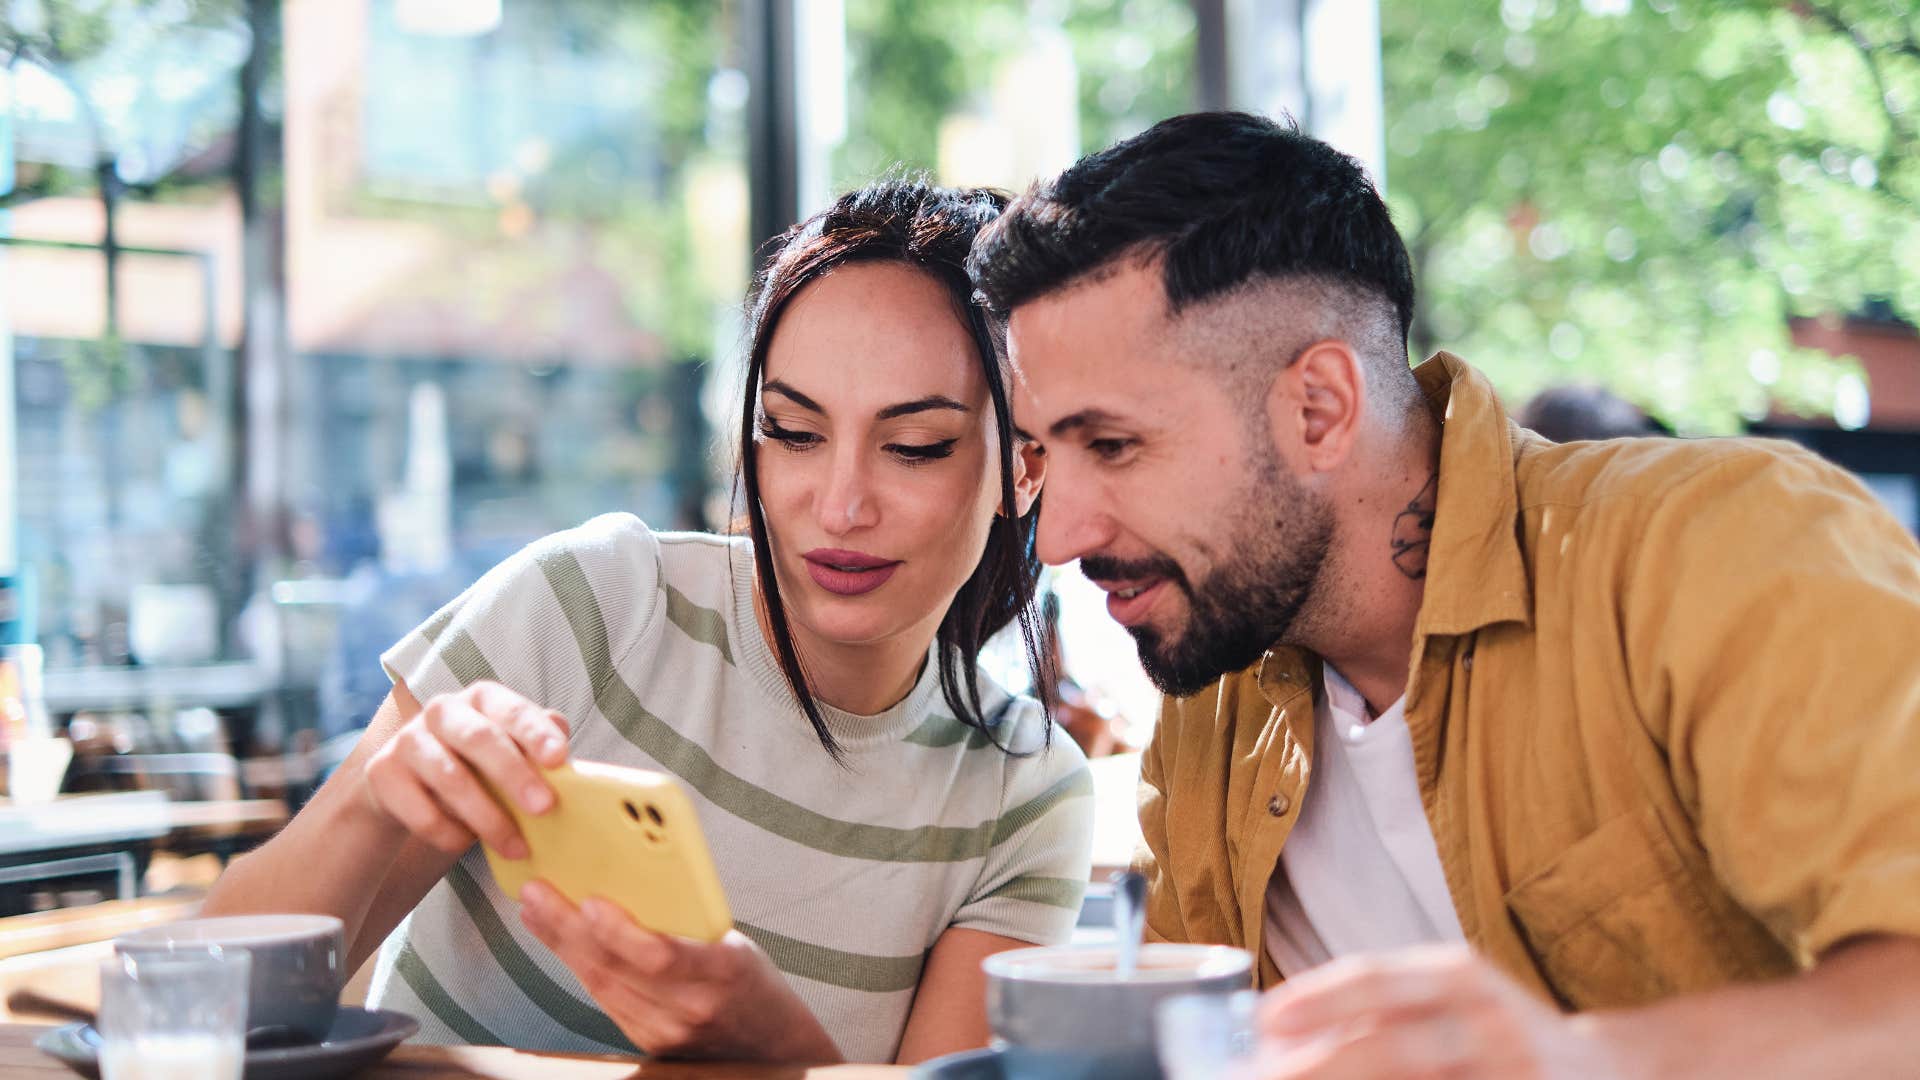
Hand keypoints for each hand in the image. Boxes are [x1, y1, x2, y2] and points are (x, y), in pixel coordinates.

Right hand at [361, 680, 570, 858]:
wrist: (406, 787)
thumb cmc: (475, 766)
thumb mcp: (509, 751)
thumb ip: (536, 746)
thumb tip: (565, 750)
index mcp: (482, 698)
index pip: (512, 709)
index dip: (535, 732)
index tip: (560, 758)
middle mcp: (443, 710)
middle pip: (479, 739)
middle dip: (514, 774)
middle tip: (544, 808)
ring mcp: (408, 740)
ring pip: (451, 779)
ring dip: (487, 818)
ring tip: (516, 847)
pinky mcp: (381, 773)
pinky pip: (421, 811)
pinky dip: (449, 834)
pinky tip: (467, 844)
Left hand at [517, 880, 840, 1061]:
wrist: (769, 1046)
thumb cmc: (751, 982)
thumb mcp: (733, 944)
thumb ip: (687, 924)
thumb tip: (631, 881)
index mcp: (723, 972)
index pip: (660, 955)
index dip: (619, 931)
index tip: (589, 900)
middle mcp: (691, 1009)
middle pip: (615, 968)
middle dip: (567, 928)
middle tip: (537, 894)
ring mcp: (665, 1032)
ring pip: (600, 984)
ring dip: (562, 945)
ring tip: (537, 910)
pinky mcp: (647, 1042)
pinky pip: (604, 998)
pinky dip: (579, 965)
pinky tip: (560, 941)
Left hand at [1248, 946, 1622, 1079]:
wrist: (1607, 1070)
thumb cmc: (1494, 1034)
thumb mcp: (1446, 999)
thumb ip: (1376, 1010)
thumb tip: (1276, 1034)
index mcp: (1459, 975)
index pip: (1377, 979)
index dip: (1317, 999)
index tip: (1264, 1019)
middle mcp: (1489, 1019)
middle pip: (1391, 1044)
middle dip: (1320, 1066)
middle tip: (1265, 1075)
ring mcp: (1511, 1072)